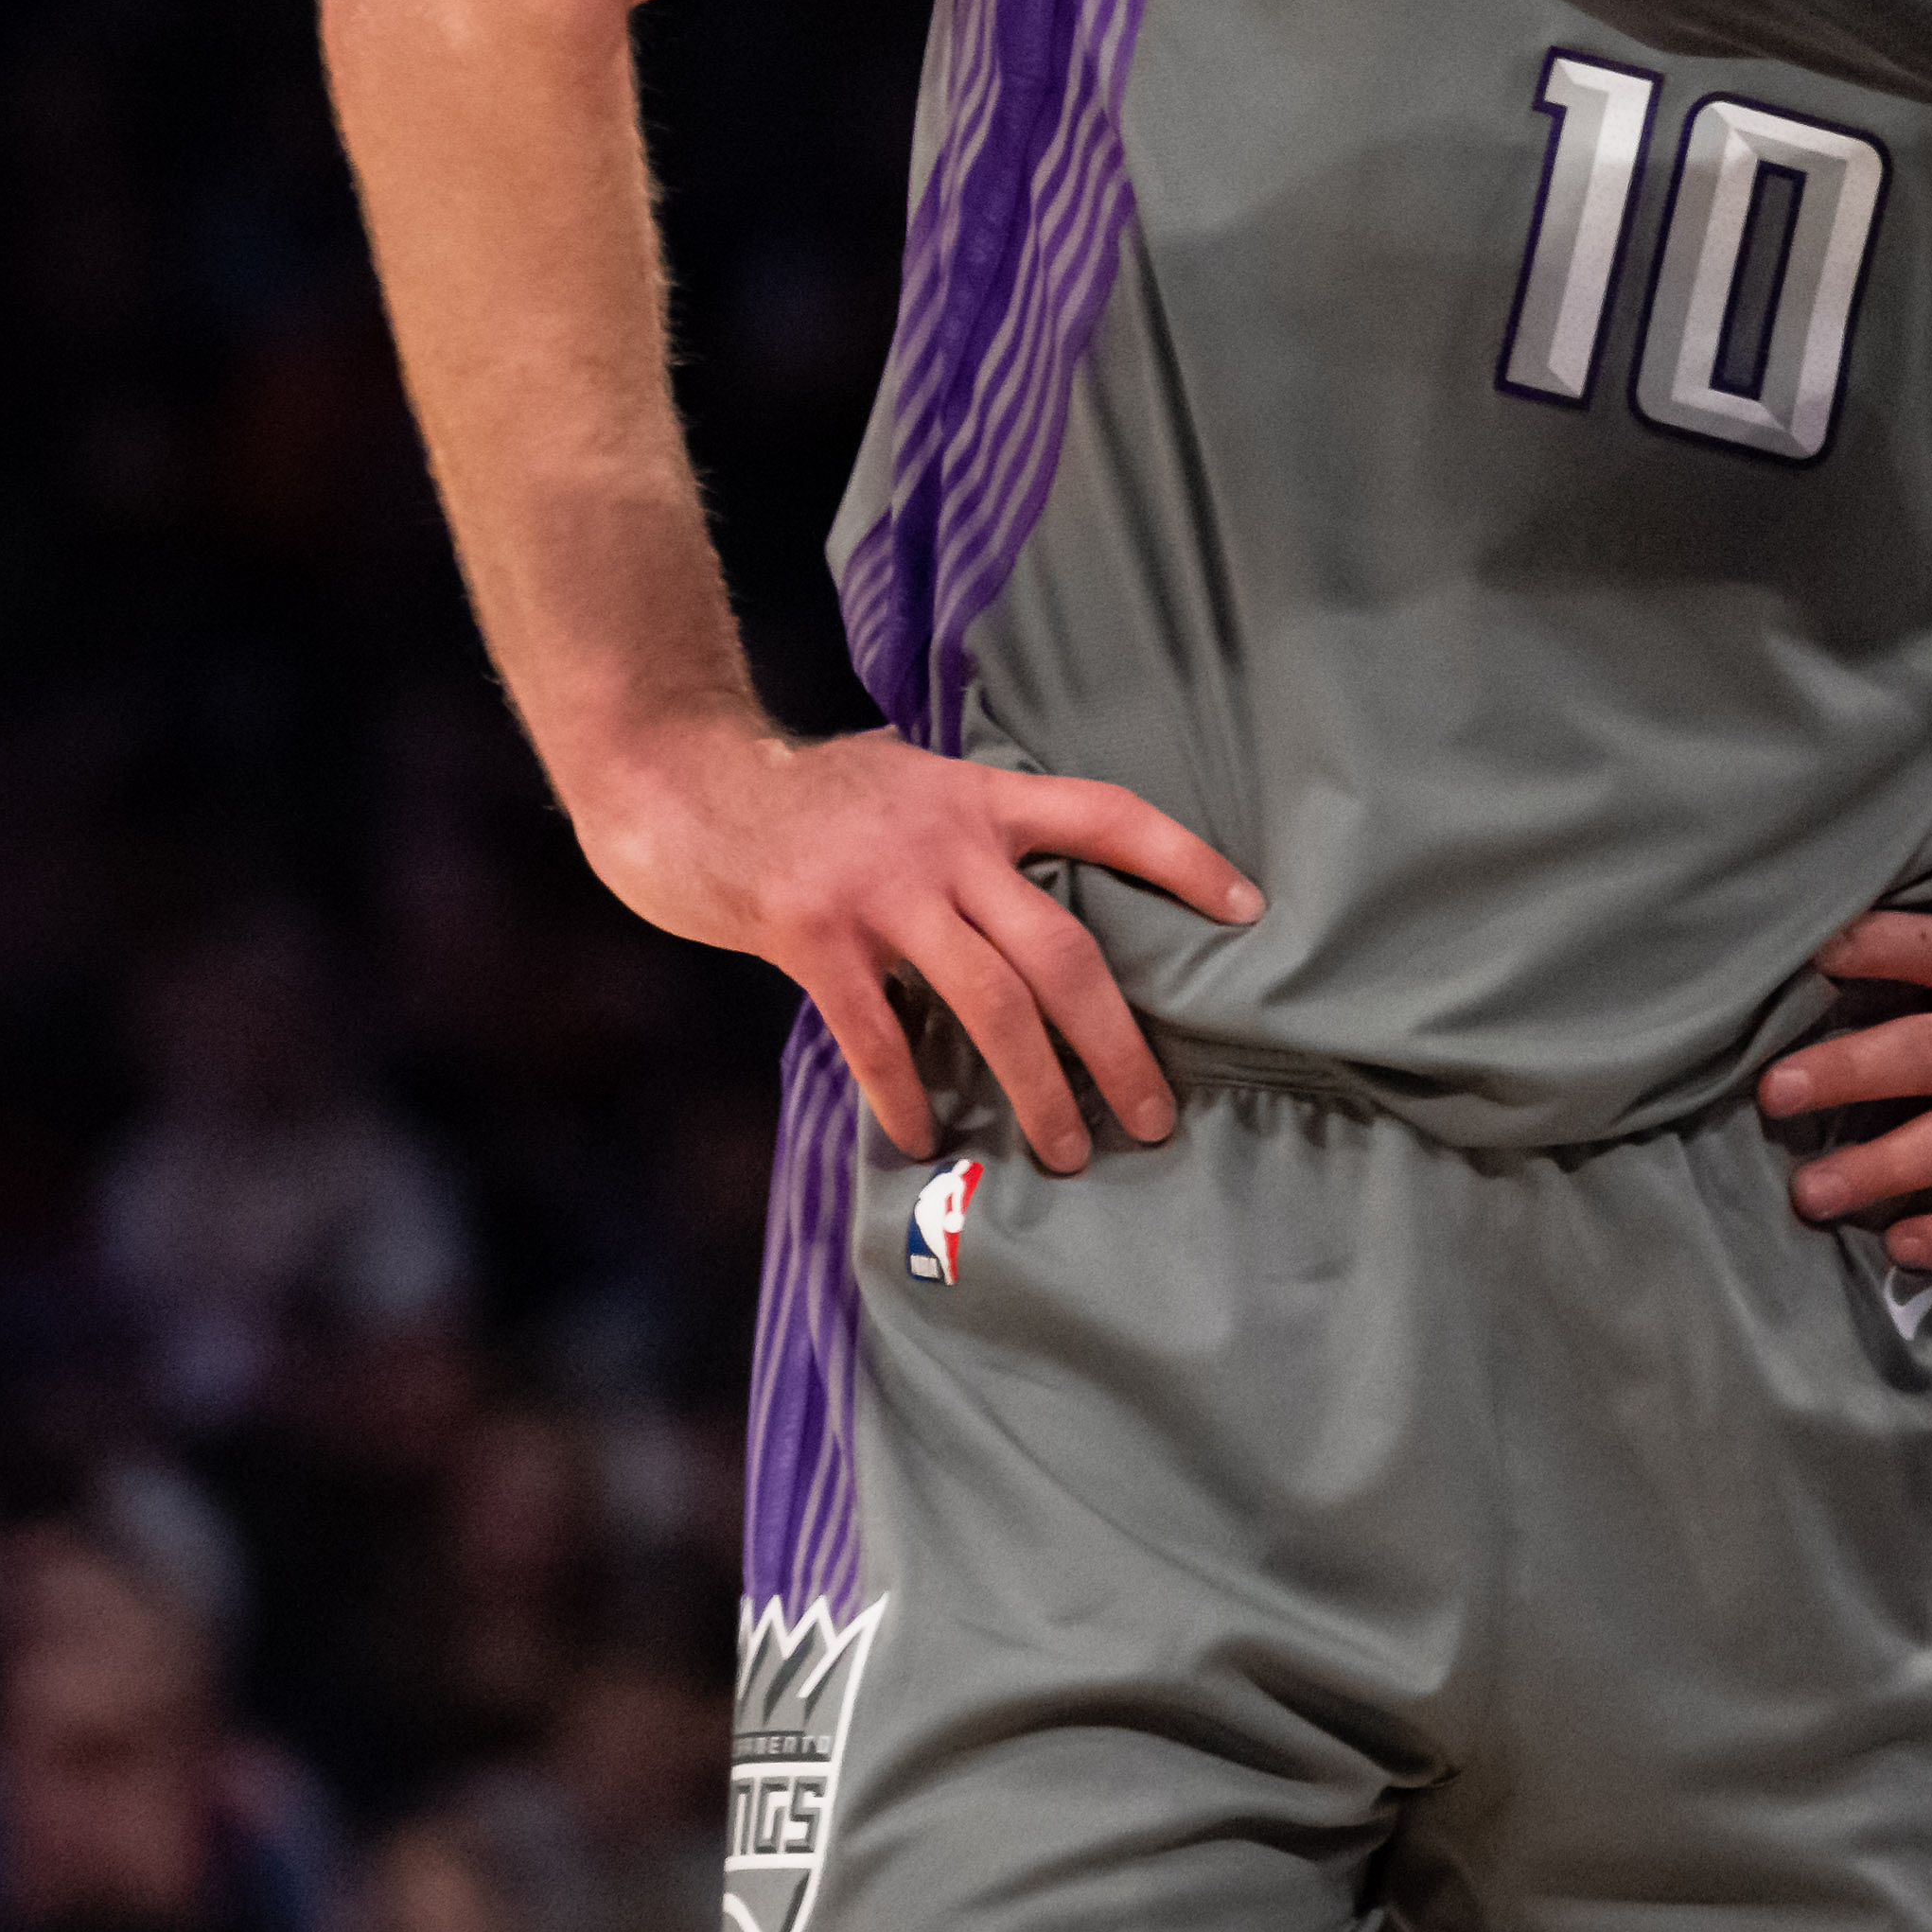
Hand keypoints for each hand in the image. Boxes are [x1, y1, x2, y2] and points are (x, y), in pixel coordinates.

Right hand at [562, 717, 1262, 1171]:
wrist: (682, 780)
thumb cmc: (801, 795)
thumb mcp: (906, 781)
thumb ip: (969, 829)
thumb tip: (1032, 893)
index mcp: (979, 797)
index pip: (1108, 817)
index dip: (1183, 860)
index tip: (1249, 909)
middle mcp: (945, 840)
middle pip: (1064, 950)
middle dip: (1118, 1043)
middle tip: (1154, 1115)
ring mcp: (881, 889)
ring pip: (991, 1004)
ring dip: (1038, 1087)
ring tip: (1066, 1150)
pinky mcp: (813, 935)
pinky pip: (878, 1036)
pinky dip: (906, 1098)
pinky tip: (925, 1145)